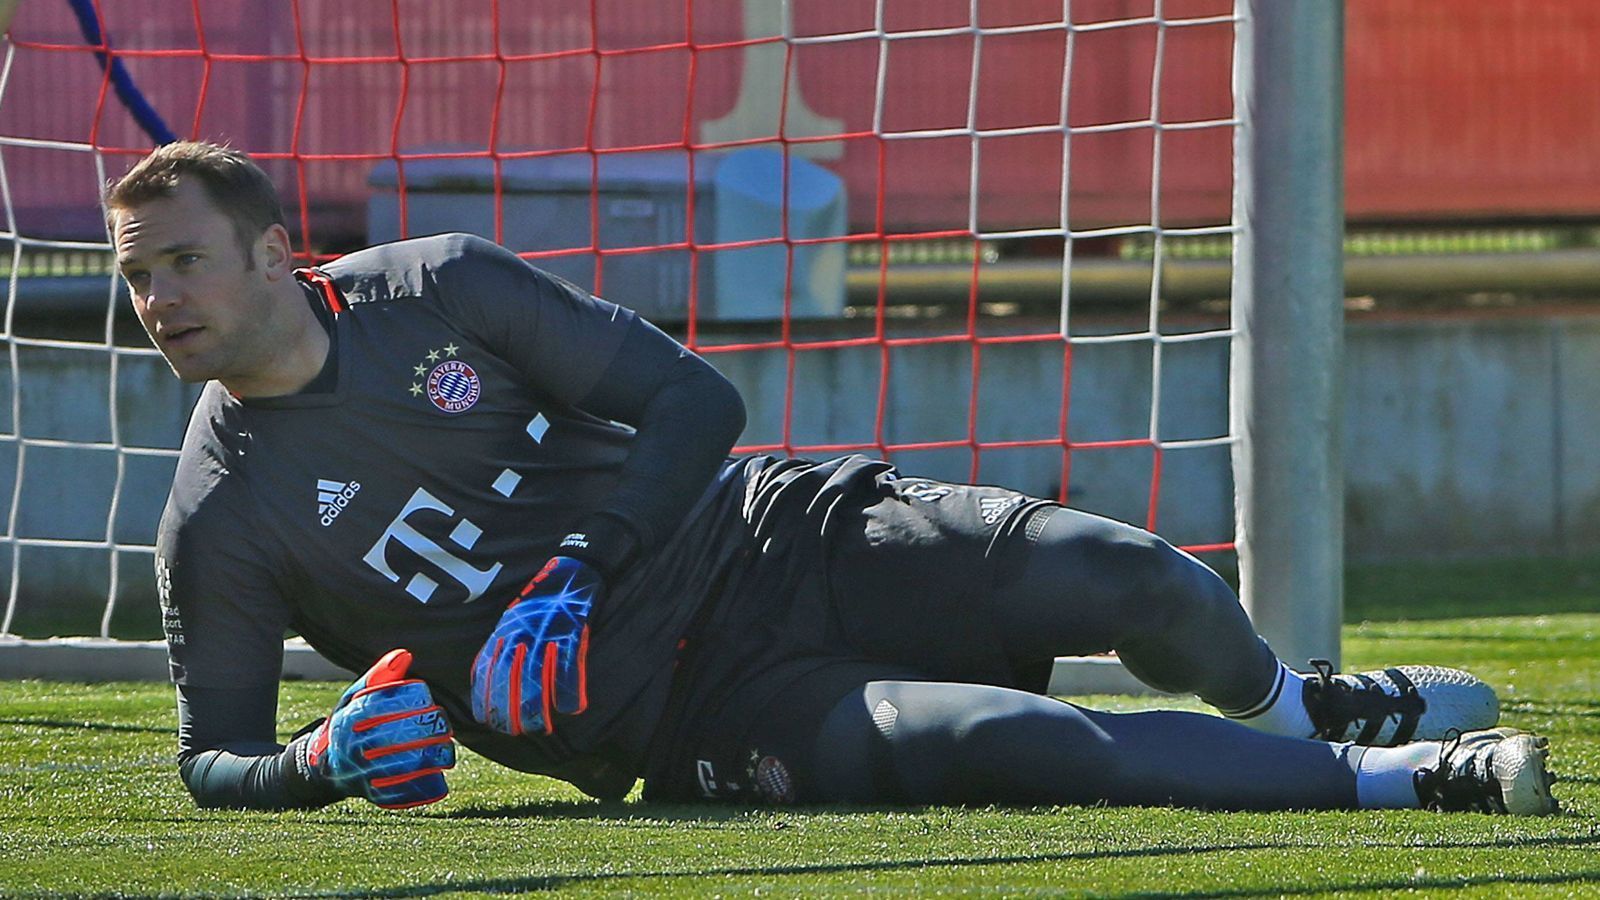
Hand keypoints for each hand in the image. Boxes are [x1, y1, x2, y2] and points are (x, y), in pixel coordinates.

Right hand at [303, 648, 455, 808]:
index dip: (417, 703)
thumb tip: (405, 655)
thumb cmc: (349, 723)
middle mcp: (354, 746)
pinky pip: (404, 792)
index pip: (390, 705)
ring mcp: (362, 773)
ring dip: (433, 758)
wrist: (323, 765)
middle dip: (430, 730)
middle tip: (444, 727)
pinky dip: (424, 785)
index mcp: (351, 718)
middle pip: (401, 735)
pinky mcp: (372, 795)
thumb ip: (381, 676)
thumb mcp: (356, 697)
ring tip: (446, 751)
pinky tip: (437, 775)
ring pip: (406, 766)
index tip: (430, 703)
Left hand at [471, 556, 598, 735]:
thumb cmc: (539, 600)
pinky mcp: (569, 635)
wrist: (569, 572)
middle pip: (509, 684)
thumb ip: (498, 647)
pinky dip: (568, 692)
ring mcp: (544, 637)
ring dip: (538, 710)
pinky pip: (566, 670)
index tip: (488, 722)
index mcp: (502, 634)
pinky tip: (570, 709)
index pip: (486, 675)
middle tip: (515, 732)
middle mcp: (519, 637)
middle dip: (510, 714)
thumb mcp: (509, 620)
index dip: (485, 702)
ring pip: (537, 682)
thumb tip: (485, 677)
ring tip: (541, 729)